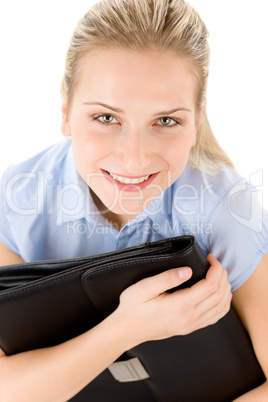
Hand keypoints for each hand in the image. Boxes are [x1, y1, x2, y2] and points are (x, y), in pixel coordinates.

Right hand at [114, 254, 231, 346]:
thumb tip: (187, 271)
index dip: (215, 269)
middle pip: (219, 295)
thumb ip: (166, 278)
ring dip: (225, 288)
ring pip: (221, 307)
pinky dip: (223, 303)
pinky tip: (221, 295)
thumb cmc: (133, 308)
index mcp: (180, 306)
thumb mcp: (143, 288)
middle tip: (216, 263)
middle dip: (222, 276)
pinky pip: (216, 317)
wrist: (127, 330)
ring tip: (219, 275)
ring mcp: (191, 325)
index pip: (210, 286)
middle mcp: (189, 318)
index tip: (210, 258)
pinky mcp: (190, 328)